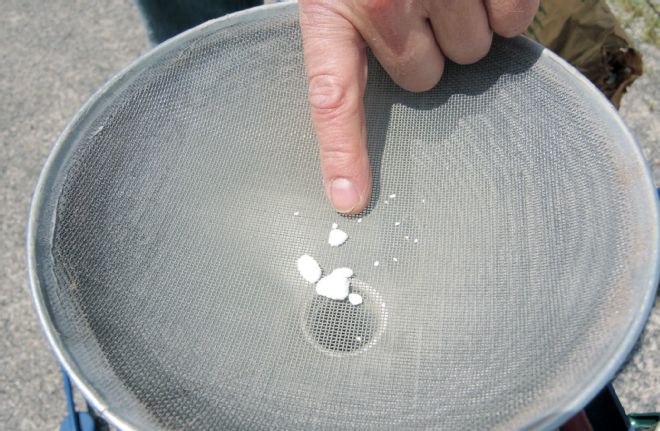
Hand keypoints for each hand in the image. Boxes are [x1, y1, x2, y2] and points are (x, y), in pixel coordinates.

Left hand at [299, 0, 537, 213]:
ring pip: (473, 50)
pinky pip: (514, 22)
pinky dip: (504, 8)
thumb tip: (347, 96)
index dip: (343, 152)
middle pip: (424, 77)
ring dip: (466, 27)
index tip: (351, 199)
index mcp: (331, 5)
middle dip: (425, 53)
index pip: (333, 94)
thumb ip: (340, 29)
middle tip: (418, 13)